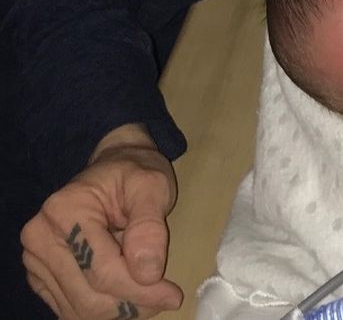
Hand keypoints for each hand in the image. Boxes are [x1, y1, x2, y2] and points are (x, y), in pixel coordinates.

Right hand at [21, 124, 181, 318]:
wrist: (114, 169)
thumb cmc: (135, 173)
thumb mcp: (153, 186)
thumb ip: (149, 226)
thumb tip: (148, 272)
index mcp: (64, 211)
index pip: (102, 270)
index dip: (140, 289)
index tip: (173, 294)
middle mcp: (40, 238)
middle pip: (87, 296)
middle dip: (132, 304)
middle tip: (165, 298)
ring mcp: (36, 260)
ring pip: (79, 308)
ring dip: (120, 311)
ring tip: (150, 295)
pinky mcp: (41, 275)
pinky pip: (71, 307)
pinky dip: (104, 309)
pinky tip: (129, 296)